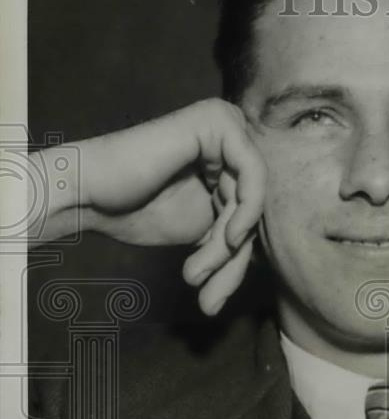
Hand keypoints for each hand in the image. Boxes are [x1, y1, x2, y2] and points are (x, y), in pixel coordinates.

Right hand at [32, 99, 265, 314]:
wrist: (90, 196)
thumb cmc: (138, 211)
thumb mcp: (202, 234)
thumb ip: (236, 239)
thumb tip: (269, 262)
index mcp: (231, 161)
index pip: (252, 216)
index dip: (237, 261)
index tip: (214, 296)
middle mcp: (234, 138)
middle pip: (254, 211)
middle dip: (232, 261)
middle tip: (208, 295)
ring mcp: (228, 125)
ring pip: (252, 202)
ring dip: (226, 248)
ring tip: (195, 273)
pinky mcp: (218, 121)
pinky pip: (254, 173)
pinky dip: (247, 211)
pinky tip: (228, 237)